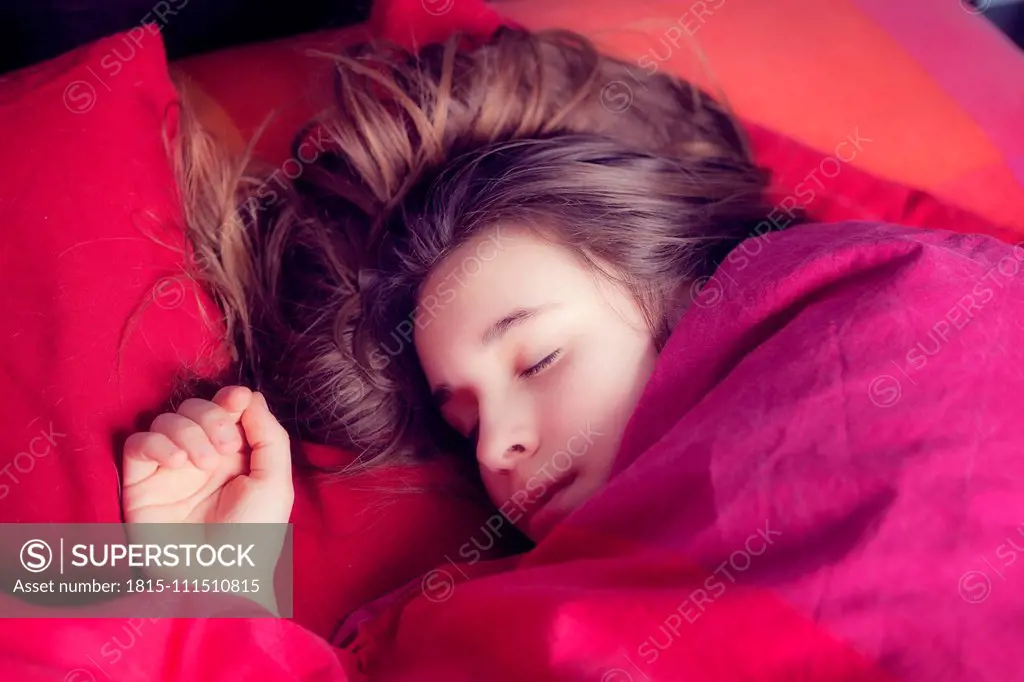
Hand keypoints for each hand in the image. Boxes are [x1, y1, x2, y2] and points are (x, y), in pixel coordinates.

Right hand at [121, 386, 293, 524]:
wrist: (218, 579)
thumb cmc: (253, 536)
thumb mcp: (274, 483)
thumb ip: (269, 436)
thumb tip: (248, 396)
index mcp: (235, 455)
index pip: (226, 409)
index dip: (229, 399)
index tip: (237, 399)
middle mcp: (202, 457)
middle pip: (195, 408)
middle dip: (211, 416)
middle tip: (224, 447)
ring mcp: (170, 470)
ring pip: (166, 420)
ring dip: (187, 431)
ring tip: (200, 463)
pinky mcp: (140, 484)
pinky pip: (138, 444)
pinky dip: (157, 444)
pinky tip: (177, 463)